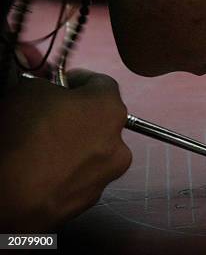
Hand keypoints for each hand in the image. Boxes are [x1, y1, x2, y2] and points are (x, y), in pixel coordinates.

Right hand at [0, 69, 131, 231]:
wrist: (10, 194)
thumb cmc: (24, 133)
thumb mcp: (31, 90)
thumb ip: (49, 85)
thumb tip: (50, 90)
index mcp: (110, 109)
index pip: (102, 83)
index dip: (78, 80)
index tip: (60, 83)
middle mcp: (119, 143)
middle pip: (102, 120)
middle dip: (79, 115)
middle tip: (49, 116)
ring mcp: (107, 176)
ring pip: (94, 152)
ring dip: (76, 146)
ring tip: (44, 147)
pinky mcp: (89, 202)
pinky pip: (80, 177)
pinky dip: (67, 172)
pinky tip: (43, 171)